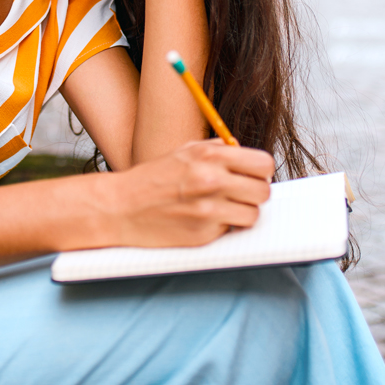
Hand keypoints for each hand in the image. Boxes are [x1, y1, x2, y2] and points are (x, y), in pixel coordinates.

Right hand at [100, 140, 274, 247]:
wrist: (121, 207)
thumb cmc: (152, 178)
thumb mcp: (185, 151)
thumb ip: (218, 150)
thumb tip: (247, 157)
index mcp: (209, 156)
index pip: (263, 164)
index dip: (261, 172)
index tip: (253, 176)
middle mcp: (212, 181)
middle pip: (263, 192)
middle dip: (254, 194)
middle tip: (240, 194)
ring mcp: (208, 210)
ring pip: (253, 215)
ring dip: (242, 213)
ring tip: (224, 209)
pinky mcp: (203, 234)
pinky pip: (231, 231)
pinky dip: (223, 227)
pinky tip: (204, 220)